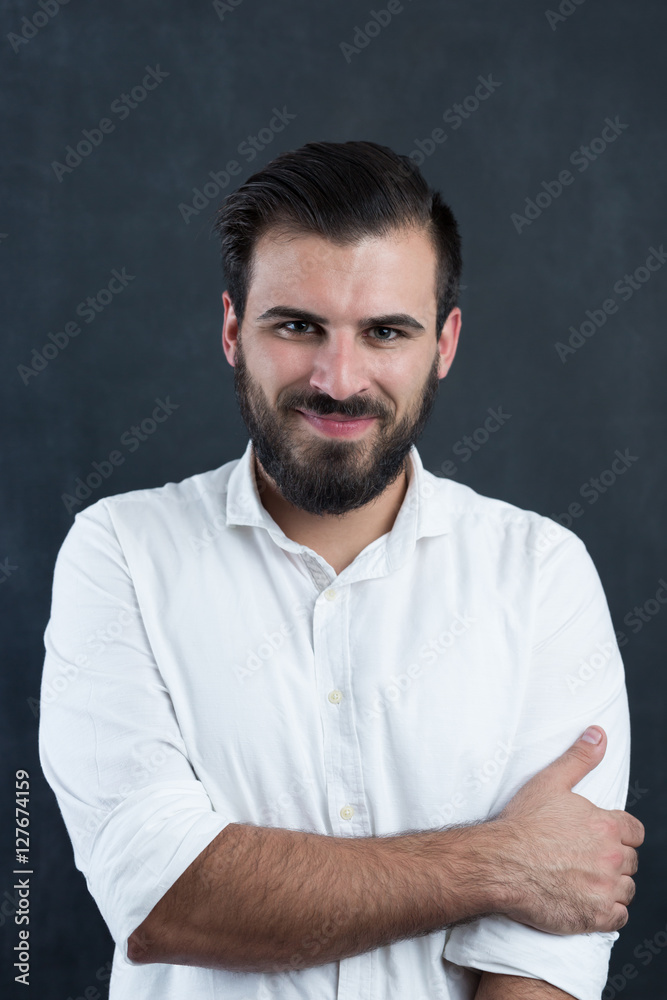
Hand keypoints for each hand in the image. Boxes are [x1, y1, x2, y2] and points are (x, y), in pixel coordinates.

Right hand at [490, 726, 643, 934]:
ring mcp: (605, 889)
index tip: (601, 838)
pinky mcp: (596, 916)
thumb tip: (599, 733)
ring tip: (585, 880)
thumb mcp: (550, 782)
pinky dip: (608, 911)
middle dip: (614, 859)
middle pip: (631, 861)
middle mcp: (612, 858)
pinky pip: (619, 917)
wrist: (499, 863)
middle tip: (585, 858)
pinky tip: (587, 901)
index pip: (634, 832)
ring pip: (626, 889)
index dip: (619, 834)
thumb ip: (580, 758)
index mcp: (606, 826)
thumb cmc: (522, 823)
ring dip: (612, 885)